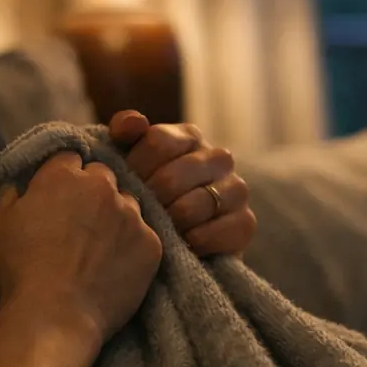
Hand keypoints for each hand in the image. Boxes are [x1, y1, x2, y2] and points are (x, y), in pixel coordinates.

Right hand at [0, 151, 161, 366]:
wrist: (54, 317)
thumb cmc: (20, 271)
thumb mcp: (0, 225)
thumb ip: (13, 196)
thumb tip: (19, 187)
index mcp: (63, 176)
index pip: (70, 159)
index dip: (63, 178)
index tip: (59, 199)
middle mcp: (102, 187)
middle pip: (103, 177)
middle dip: (93, 193)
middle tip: (81, 224)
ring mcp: (131, 214)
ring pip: (127, 205)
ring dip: (116, 218)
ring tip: (100, 250)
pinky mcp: (151, 244)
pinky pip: (144, 236)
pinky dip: (133, 248)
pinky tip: (115, 269)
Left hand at [109, 110, 255, 257]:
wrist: (175, 241)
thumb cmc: (149, 194)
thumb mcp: (131, 161)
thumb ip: (125, 133)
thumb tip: (134, 122)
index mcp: (189, 136)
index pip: (158, 141)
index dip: (134, 167)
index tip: (121, 186)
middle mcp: (219, 157)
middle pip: (174, 176)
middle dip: (148, 200)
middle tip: (135, 216)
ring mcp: (236, 189)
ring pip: (194, 206)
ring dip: (169, 223)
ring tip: (156, 230)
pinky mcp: (246, 222)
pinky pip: (219, 232)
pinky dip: (196, 241)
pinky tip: (182, 244)